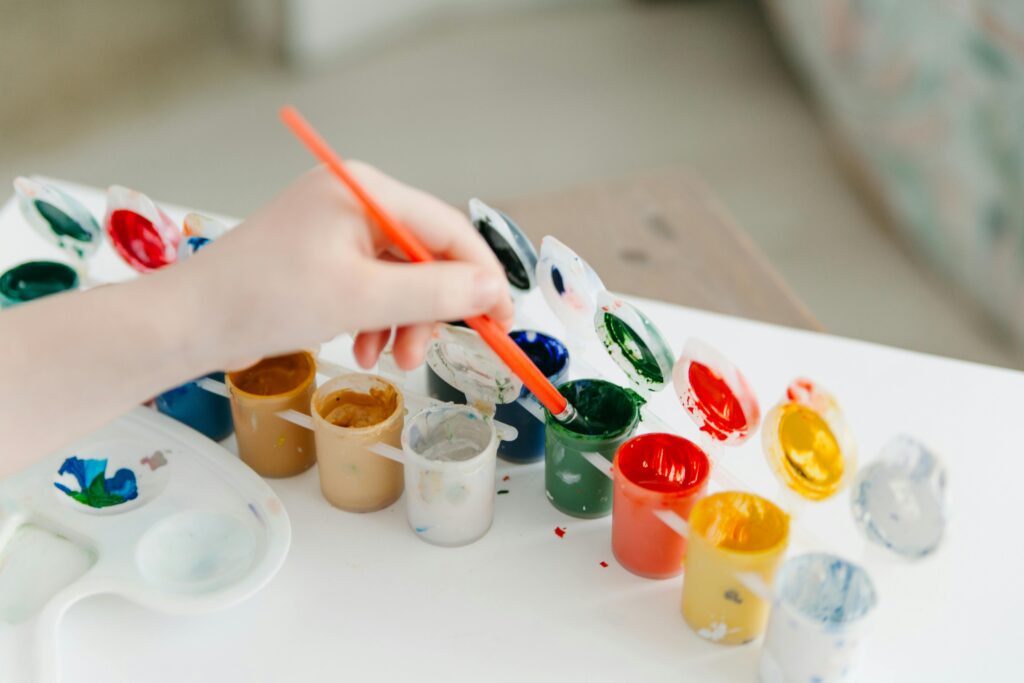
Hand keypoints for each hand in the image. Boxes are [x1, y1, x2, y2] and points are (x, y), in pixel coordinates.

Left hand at [180, 163, 512, 371]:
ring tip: (387, 359)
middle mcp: (353, 202)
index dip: (481, 276)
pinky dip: (376, 320)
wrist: (190, 323)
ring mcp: (335, 230)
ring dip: (403, 322)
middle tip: (427, 352)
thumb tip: (492, 289)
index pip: (447, 229)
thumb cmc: (267, 299)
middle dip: (431, 308)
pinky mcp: (321, 258)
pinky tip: (362, 348)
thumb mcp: (362, 298)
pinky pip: (371, 287)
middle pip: (425, 255)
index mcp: (364, 192)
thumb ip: (436, 292)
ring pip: (400, 278)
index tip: (504, 320)